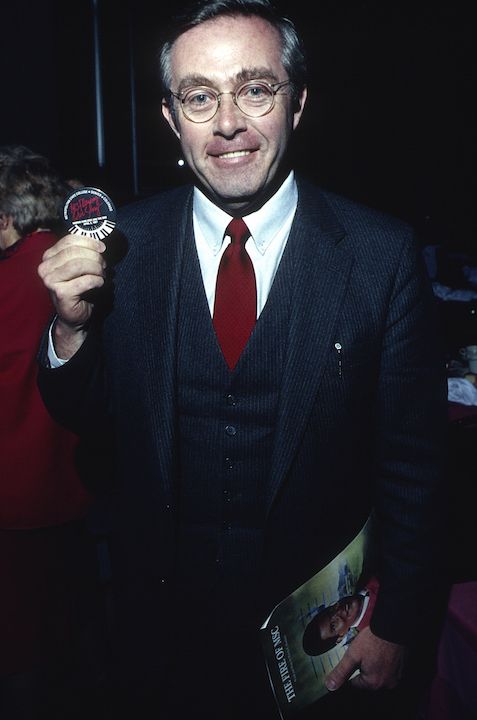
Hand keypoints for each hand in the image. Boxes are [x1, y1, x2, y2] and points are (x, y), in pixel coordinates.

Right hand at [38, 233, 105, 357]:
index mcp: (49, 257)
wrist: (74, 315)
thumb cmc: (78, 289)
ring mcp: (51, 281)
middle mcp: (45, 267)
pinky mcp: (61, 293)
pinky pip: (85, 281)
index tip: (102, 248)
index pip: (69, 240)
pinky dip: (97, 280)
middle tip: (103, 265)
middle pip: (74, 252)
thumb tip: (98, 244)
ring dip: (96, 269)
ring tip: (101, 275)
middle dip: (94, 257)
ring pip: (79, 265)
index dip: (88, 242)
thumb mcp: (79, 267)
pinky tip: (99, 284)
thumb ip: (83, 253)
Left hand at [325, 626, 404, 692]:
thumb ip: (341, 672)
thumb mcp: (352, 655)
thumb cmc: (373, 640)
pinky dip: (383, 664)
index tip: (351, 661)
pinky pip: (388, 671)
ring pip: (378, 676)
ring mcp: (396, 677)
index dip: (349, 672)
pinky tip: (379, 653)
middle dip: (362, 670)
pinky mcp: (401, 669)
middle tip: (361, 655)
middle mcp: (386, 684)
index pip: (355, 685)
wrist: (392, 627)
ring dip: (373, 667)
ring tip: (370, 653)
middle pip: (367, 682)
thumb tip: (330, 686)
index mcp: (373, 683)